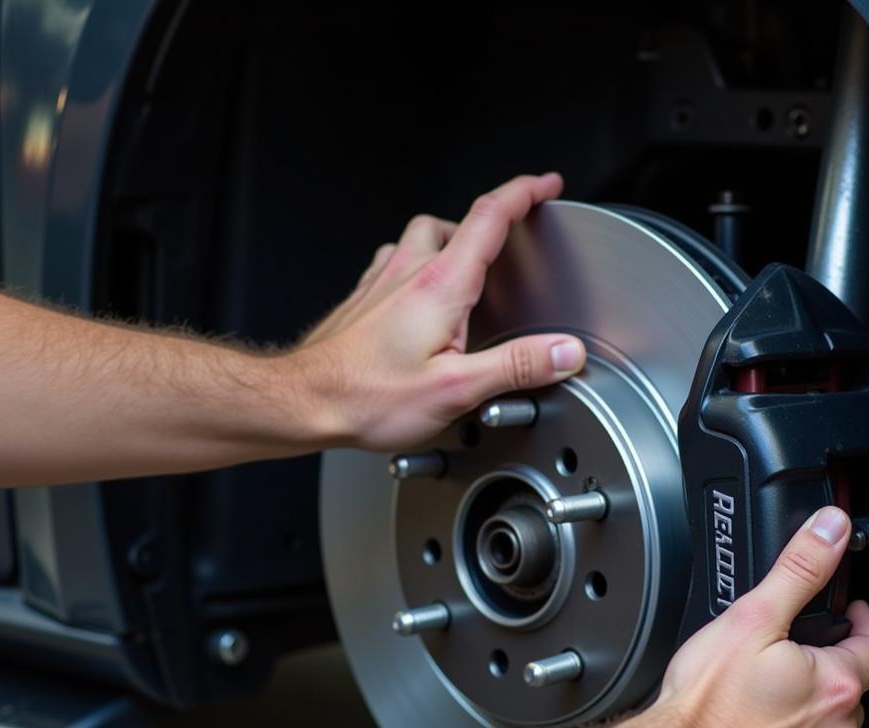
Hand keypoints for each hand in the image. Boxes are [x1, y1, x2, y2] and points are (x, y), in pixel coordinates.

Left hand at [294, 173, 586, 451]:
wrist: (303, 401)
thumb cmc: (367, 396)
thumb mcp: (457, 389)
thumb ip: (516, 366)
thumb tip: (565, 351)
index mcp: (440, 285)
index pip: (491, 217)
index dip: (525, 193)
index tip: (547, 185)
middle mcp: (407, 272)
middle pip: (454, 222)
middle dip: (488, 224)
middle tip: (510, 240)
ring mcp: (380, 282)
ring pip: (420, 239)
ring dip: (449, 244)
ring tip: (469, 274)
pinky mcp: (362, 300)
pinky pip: (395, 265)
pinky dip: (417, 269)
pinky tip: (420, 300)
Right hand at [649, 506, 868, 727]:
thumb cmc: (701, 708)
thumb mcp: (749, 619)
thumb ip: (798, 570)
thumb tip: (832, 530)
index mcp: (833, 686)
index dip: (863, 626)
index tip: (850, 619)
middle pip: (846, 699)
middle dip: (821, 681)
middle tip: (778, 672)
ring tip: (755, 717)